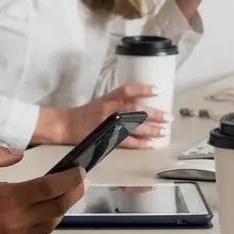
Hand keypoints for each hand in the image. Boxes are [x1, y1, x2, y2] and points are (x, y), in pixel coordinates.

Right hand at [0, 145, 86, 233]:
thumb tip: (19, 153)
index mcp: (5, 199)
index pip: (50, 189)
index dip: (71, 179)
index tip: (81, 171)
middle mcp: (13, 224)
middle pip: (57, 209)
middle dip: (74, 193)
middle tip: (81, 182)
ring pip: (47, 226)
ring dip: (57, 210)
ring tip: (60, 196)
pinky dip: (32, 225)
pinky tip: (26, 215)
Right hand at [41, 83, 169, 147]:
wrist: (65, 125)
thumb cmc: (84, 115)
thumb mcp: (101, 102)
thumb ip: (118, 103)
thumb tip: (140, 106)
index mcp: (108, 98)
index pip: (128, 90)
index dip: (144, 89)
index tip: (158, 90)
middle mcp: (109, 109)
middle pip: (135, 108)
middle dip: (153, 113)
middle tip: (168, 116)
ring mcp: (108, 124)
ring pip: (134, 125)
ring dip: (151, 129)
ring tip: (164, 131)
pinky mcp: (106, 137)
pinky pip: (127, 141)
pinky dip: (140, 143)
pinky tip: (150, 144)